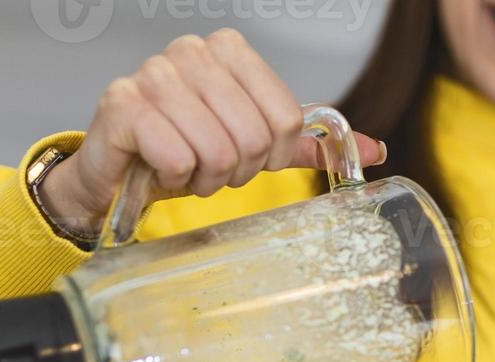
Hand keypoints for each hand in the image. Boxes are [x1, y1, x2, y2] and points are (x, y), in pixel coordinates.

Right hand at [38, 29, 387, 236]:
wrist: (121, 173)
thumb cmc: (185, 151)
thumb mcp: (253, 143)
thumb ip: (307, 142)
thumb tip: (373, 148)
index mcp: (230, 51)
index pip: (287, 119)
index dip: (271, 155)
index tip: (246, 157)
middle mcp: (191, 52)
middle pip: (255, 137)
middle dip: (236, 170)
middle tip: (210, 168)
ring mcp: (154, 74)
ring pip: (217, 151)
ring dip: (204, 178)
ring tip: (184, 168)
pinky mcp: (123, 104)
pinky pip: (179, 158)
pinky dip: (173, 178)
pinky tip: (157, 167)